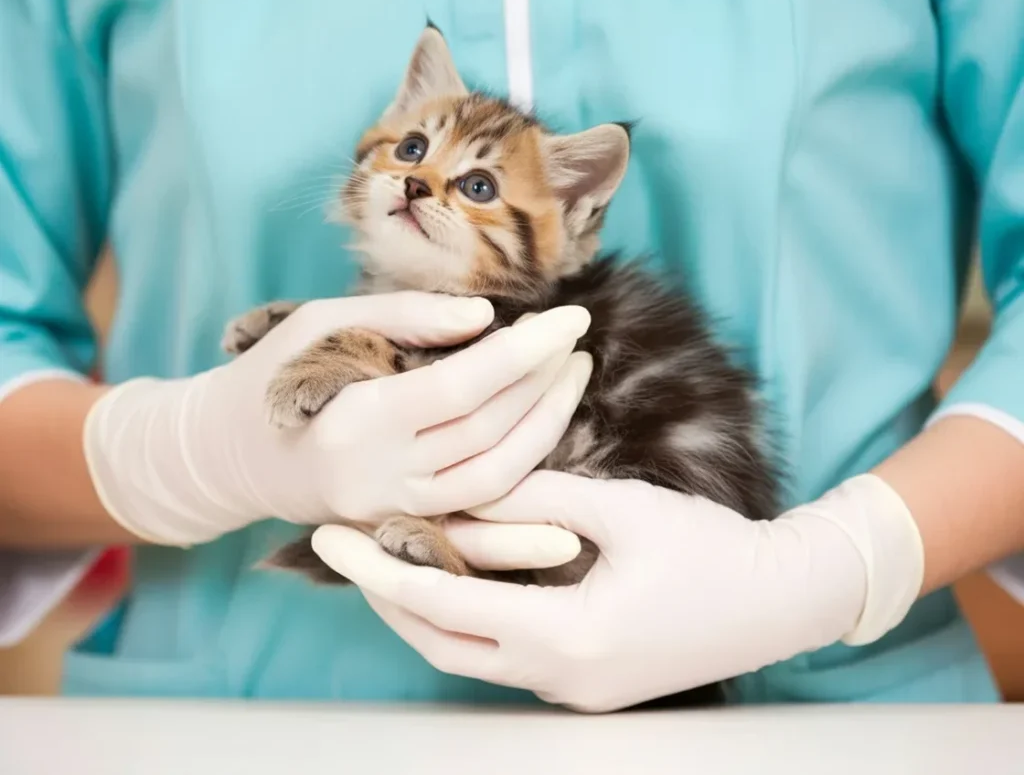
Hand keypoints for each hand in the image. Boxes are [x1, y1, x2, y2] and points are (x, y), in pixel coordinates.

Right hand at [83, 293, 592, 544]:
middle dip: (546, 382)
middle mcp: (379, 477)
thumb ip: (404, 315)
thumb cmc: (272, 375)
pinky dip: (525, 482)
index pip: (463, 386)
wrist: (228, 456)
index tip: (572, 316)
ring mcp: (392, 513)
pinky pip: (479, 518)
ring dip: (547, 428)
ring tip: (571, 376)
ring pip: (495, 482)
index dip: (527, 352)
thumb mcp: (322, 322)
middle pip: (489, 433)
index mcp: (356, 418)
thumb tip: (487, 318)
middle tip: (576, 338)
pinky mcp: (402, 530)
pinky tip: (551, 439)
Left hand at [311, 470, 923, 711]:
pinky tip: (459, 575)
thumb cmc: (710, 551)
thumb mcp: (621, 508)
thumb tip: (466, 495)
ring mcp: (574, 690)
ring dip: (427, 609)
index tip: (330, 535)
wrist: (780, 602)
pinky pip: (506, 654)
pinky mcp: (587, 684)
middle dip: (387, 596)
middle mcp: (560, 679)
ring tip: (391, 555)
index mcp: (568, 638)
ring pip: (470, 654)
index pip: (444, 607)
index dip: (379, 568)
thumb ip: (538, 498)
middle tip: (348, 546)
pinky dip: (471, 616)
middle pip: (443, 643)